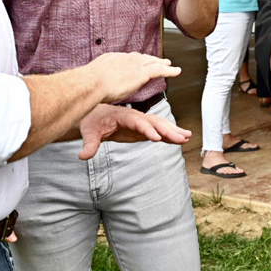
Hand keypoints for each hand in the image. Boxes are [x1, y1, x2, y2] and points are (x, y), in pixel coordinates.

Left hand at [78, 104, 192, 159]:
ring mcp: (141, 123)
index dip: (147, 130)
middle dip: (168, 130)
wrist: (95, 115)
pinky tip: (180, 139)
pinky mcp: (143, 129)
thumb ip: (89, 144)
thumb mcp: (89, 133)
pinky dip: (169, 134)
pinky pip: (158, 131)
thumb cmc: (92, 122)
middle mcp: (136, 117)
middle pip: (154, 122)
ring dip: (173, 131)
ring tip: (187, 137)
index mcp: (124, 116)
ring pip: (160, 125)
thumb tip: (83, 156)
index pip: (138, 122)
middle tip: (182, 137)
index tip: (157, 138)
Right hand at [85, 52, 181, 102]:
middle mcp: (123, 58)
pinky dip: (170, 70)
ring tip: (169, 65)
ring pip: (152, 62)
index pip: (125, 59)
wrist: (91, 83)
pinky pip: (160, 70)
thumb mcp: (89, 81)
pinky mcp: (142, 73)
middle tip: (156, 59)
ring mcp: (134, 65)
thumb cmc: (87, 86)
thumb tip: (92, 90)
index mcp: (111, 59)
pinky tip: (177, 71)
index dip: (133, 61)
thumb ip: (94, 84)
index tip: (136, 63)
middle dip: (149, 58)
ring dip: (161, 63)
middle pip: (140, 57)